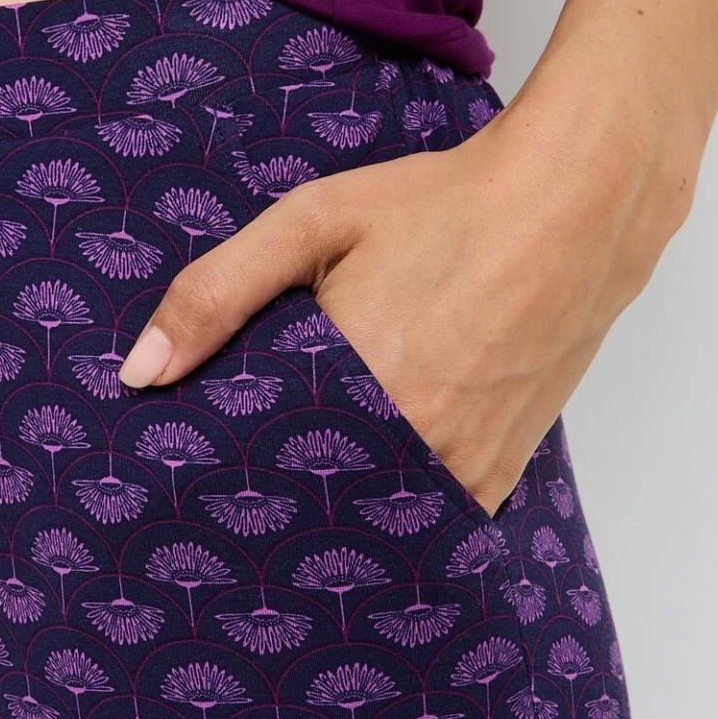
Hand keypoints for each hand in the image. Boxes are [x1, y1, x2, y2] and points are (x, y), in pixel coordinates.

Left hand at [117, 97, 672, 515]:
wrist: (578, 201)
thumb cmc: (439, 204)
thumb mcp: (311, 223)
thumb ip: (217, 294)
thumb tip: (139, 373)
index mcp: (359, 386)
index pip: (259, 472)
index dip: (221, 480)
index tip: (186, 488)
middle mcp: (418, 440)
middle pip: (315, 503)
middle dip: (272, 501)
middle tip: (228, 505)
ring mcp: (467, 464)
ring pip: (375, 516)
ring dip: (335, 507)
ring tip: (294, 491)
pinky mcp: (502, 468)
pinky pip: (431, 512)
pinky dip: (394, 502)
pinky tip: (363, 480)